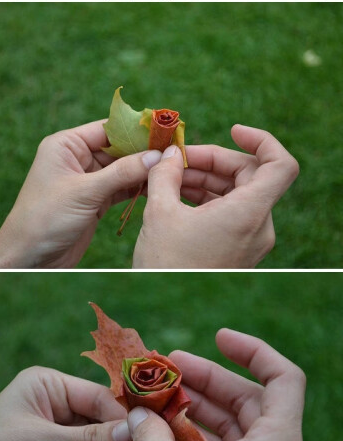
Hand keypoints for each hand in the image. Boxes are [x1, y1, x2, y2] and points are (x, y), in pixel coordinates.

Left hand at [0, 124, 162, 266]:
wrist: (28, 258)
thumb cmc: (45, 218)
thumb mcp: (85, 192)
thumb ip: (121, 172)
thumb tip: (156, 155)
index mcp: (66, 145)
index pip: (107, 128)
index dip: (136, 129)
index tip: (165, 131)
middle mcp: (76, 158)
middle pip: (119, 148)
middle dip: (144, 151)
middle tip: (175, 152)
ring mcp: (87, 180)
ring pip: (123, 169)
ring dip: (144, 170)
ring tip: (172, 169)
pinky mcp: (94, 200)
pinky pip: (121, 187)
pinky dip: (137, 187)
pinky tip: (157, 186)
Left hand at [0, 363, 133, 440]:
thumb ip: (87, 439)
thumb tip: (134, 431)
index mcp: (48, 384)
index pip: (99, 395)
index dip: (126, 413)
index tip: (153, 430)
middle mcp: (59, 405)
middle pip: (108, 415)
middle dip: (133, 431)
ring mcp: (64, 434)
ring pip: (108, 438)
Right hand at [125, 330, 306, 440]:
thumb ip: (152, 433)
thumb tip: (138, 413)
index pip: (282, 378)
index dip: (252, 350)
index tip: (217, 337)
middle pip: (251, 400)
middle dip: (207, 381)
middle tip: (165, 368)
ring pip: (234, 428)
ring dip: (195, 410)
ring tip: (154, 397)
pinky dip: (195, 439)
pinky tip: (159, 431)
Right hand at [132, 126, 298, 267]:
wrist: (164, 310)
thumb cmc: (165, 266)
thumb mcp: (159, 212)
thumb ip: (167, 173)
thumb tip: (171, 154)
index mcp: (250, 213)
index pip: (280, 165)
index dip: (262, 140)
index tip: (232, 130)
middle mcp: (259, 226)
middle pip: (250, 175)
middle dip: (214, 160)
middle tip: (176, 159)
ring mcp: (250, 240)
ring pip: (236, 193)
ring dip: (205, 179)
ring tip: (166, 177)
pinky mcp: (238, 250)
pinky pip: (229, 212)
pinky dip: (206, 198)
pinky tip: (174, 194)